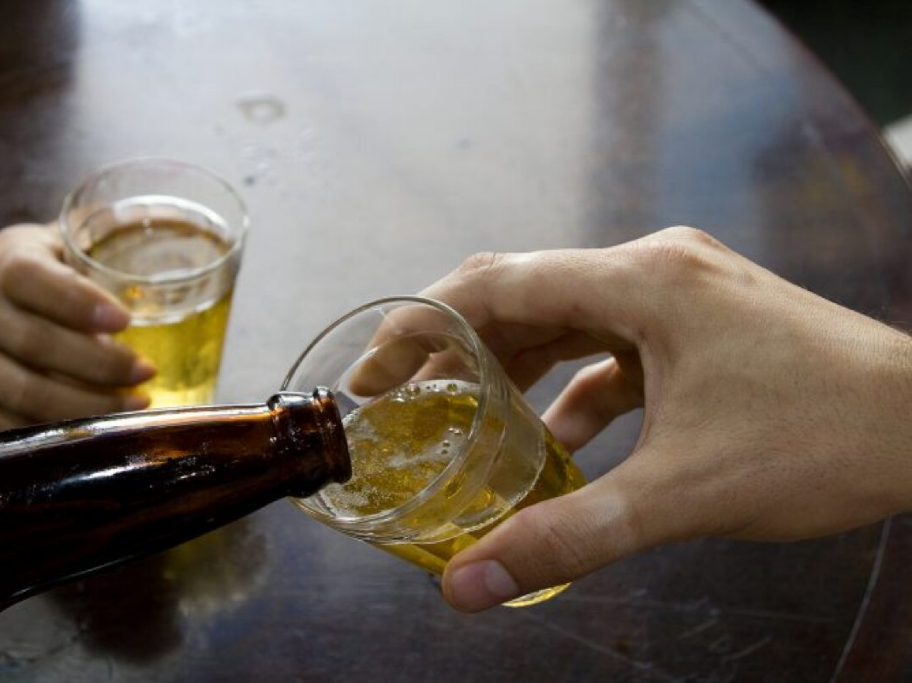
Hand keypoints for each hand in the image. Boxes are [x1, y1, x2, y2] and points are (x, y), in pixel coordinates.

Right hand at [0, 224, 153, 429]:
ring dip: (87, 404)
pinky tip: (103, 427)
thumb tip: (161, 223)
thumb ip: (100, 238)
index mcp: (2, 263)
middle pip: (34, 344)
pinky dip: (63, 431)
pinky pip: (16, 425)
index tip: (126, 320)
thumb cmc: (33, 270)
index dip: (76, 302)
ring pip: (25, 392)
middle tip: (147, 371)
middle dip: (98, 364)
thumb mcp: (55, 240)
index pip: (28, 278)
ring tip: (136, 403)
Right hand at [424, 227, 911, 611]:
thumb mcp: (682, 494)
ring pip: (565, 320)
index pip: (497, 283)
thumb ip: (568, 535)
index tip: (373, 373)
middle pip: (522, 294)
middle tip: (397, 401)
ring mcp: (680, 294)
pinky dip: (573, 389)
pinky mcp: (699, 325)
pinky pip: (611, 349)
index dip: (421, 326)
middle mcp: (653, 270)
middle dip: (454, 348)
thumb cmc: (822, 440)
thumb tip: (468, 585)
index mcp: (641, 282)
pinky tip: (553, 440)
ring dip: (511, 368)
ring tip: (458, 420)